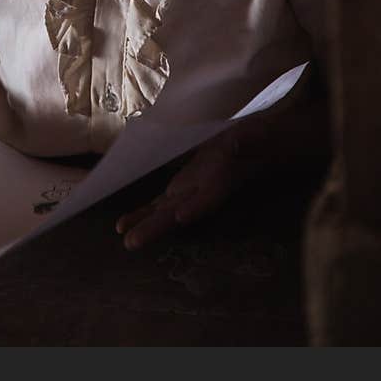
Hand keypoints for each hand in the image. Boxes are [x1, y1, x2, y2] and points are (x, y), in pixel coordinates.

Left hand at [116, 126, 250, 251]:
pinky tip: (124, 224)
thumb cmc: (258, 140)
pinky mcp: (184, 185)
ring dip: (144, 224)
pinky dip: (145, 211)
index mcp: (224, 179)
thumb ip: (247, 143)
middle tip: (132, 243)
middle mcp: (205, 190)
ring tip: (123, 236)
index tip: (180, 217)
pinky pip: (162, 201)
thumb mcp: (254, 137)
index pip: (211, 195)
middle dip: (156, 227)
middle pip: (179, 212)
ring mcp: (192, 189)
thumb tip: (238, 143)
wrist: (256, 145)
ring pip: (165, 211)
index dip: (197, 206)